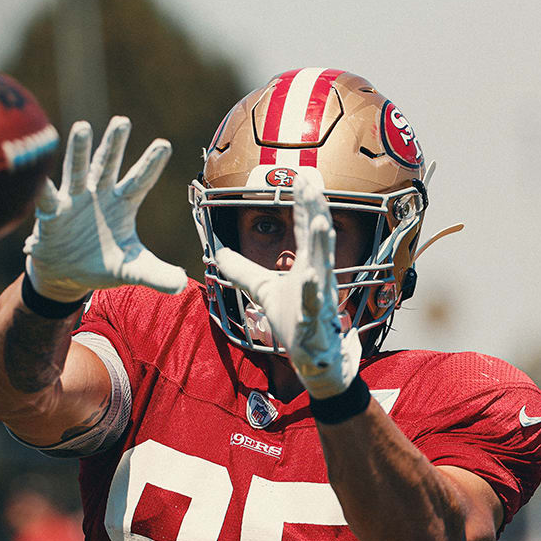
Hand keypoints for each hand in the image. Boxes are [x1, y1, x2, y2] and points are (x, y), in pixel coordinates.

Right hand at [24, 116, 186, 301]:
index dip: (151, 164)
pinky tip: (36, 169)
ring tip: (82, 127)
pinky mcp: (51, 211)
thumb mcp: (130, 269)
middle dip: (115, 144)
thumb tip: (182, 285)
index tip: (164, 144)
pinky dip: (41, 185)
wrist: (66, 275)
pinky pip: (45, 196)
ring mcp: (74, 199)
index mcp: (122, 204)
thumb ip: (155, 273)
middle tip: (123, 122)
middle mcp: (99, 194)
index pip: (140, 182)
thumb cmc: (102, 264)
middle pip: (108, 165)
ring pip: (77, 171)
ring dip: (79, 151)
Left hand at [216, 172, 360, 398]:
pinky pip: (315, 307)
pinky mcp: (317, 324)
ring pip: (323, 269)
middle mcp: (319, 278)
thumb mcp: (265, 292)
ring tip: (320, 223)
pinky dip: (313, 294)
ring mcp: (320, 300)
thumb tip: (218, 253)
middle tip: (312, 185)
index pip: (306, 231)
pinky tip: (311, 279)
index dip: (303, 205)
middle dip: (316, 212)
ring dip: (322, 246)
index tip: (301, 178)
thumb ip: (243, 271)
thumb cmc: (297, 322)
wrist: (319, 363)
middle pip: (318, 240)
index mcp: (308, 267)